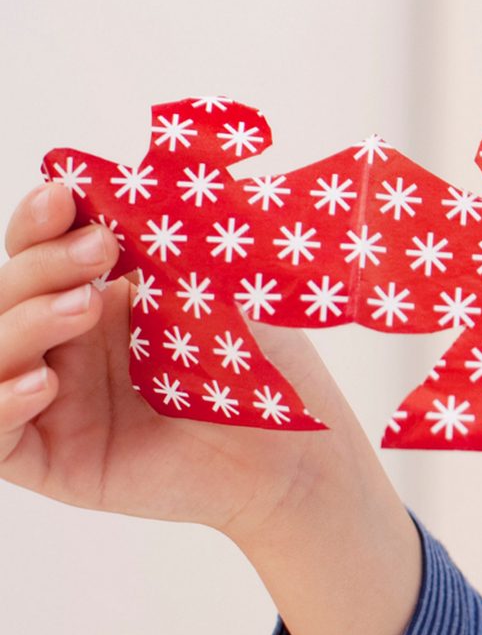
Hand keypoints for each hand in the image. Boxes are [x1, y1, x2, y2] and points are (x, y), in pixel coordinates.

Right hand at [0, 179, 376, 540]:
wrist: (298, 450)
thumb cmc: (263, 370)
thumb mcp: (220, 290)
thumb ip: (174, 239)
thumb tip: (142, 172)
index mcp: (91, 295)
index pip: (35, 250)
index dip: (38, 222)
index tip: (64, 196)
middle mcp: (61, 347)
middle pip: (6, 294)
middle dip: (42, 265)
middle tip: (100, 250)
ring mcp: (51, 403)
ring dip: (22, 324)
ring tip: (84, 308)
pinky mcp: (52, 462)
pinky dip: (2, 402)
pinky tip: (43, 383)